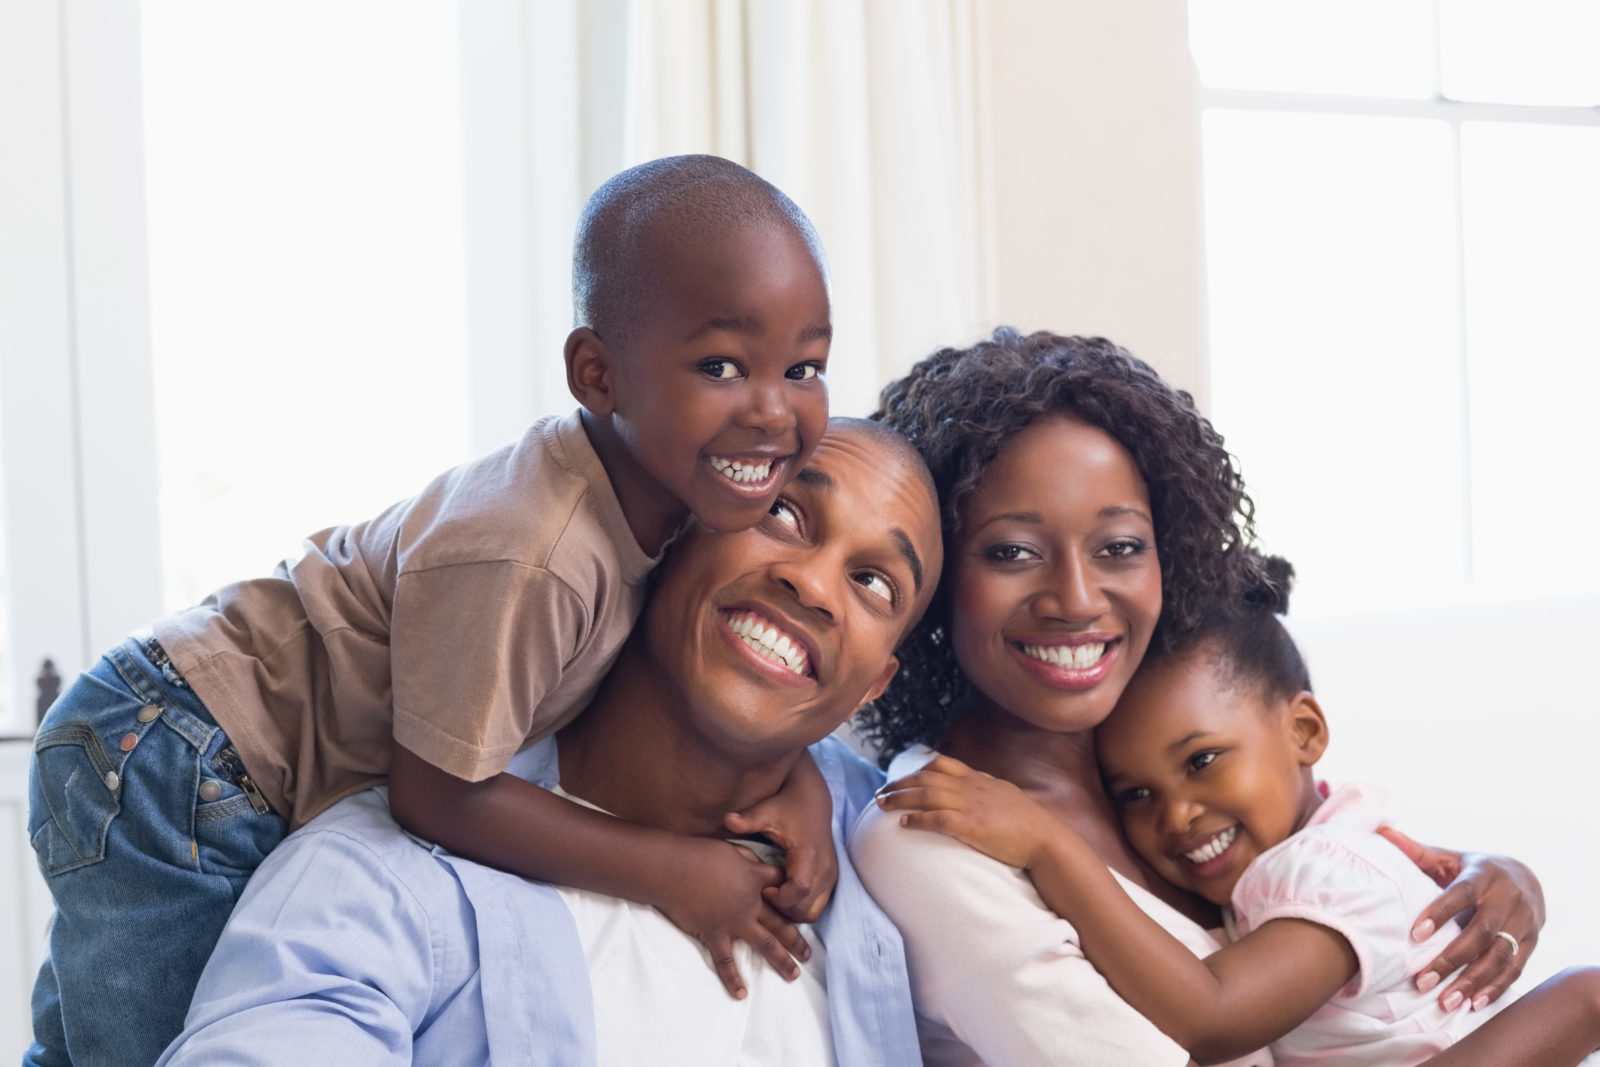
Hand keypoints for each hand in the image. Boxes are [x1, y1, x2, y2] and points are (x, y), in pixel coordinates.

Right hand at [657, 836, 810, 999]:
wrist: (672, 870)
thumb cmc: (698, 853)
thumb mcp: (730, 849)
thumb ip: (747, 859)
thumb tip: (755, 864)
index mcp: (755, 879)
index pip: (782, 887)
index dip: (793, 894)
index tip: (803, 905)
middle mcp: (750, 904)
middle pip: (781, 923)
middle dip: (797, 940)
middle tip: (809, 955)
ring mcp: (734, 922)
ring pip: (765, 944)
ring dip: (781, 961)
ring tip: (793, 974)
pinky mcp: (714, 934)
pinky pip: (726, 961)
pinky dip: (733, 979)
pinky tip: (742, 994)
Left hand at [723, 805, 836, 924]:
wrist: (813, 799)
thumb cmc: (788, 806)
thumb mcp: (767, 810)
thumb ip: (749, 819)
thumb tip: (727, 819)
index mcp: (809, 853)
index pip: (799, 889)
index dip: (778, 897)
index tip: (762, 889)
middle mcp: (824, 868)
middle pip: (805, 908)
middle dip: (782, 909)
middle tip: (763, 896)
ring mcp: (830, 875)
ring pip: (812, 912)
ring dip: (791, 911)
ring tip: (773, 896)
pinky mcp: (830, 879)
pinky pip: (816, 907)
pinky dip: (800, 907)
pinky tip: (783, 894)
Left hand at [874, 754, 1062, 869]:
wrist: (1046, 839)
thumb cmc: (1029, 822)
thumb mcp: (1005, 794)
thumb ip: (987, 787)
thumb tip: (975, 783)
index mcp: (979, 780)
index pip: (942, 764)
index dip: (918, 769)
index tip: (902, 778)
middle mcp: (971, 788)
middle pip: (926, 778)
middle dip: (900, 784)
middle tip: (880, 794)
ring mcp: (971, 806)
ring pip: (927, 795)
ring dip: (900, 799)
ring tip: (882, 806)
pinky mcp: (972, 826)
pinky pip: (938, 819)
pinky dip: (918, 820)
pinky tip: (904, 824)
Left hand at [1378, 826, 1544, 1010]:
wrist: (1527, 877)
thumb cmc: (1474, 870)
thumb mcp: (1449, 857)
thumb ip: (1416, 852)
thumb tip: (1380, 832)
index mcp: (1484, 874)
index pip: (1461, 894)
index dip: (1440, 913)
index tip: (1415, 934)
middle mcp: (1508, 898)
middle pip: (1481, 932)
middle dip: (1451, 959)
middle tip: (1422, 980)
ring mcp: (1524, 923)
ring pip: (1500, 957)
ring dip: (1473, 982)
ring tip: (1446, 1002)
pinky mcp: (1532, 943)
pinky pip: (1515, 970)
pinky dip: (1495, 989)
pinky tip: (1473, 1004)